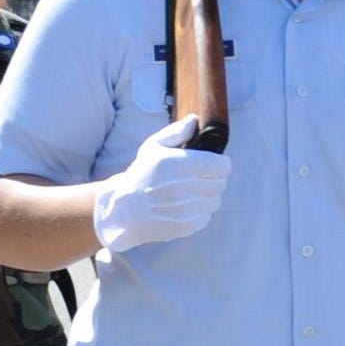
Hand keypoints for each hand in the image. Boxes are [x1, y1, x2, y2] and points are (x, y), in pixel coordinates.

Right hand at [92, 119, 229, 253]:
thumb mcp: (152, 147)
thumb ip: (176, 133)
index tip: (212, 163)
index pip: (222, 166)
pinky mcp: (187, 225)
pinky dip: (200, 211)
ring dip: (207, 195)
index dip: (220, 163)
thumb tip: (195, 120)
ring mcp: (187, 208)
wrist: (122, 211)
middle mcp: (185, 187)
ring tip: (191, 192)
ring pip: (215, 200)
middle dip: (213, 178)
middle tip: (199, 177)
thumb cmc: (139, 175)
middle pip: (220, 183)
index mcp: (179, 164)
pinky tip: (184, 206)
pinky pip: (206, 216)